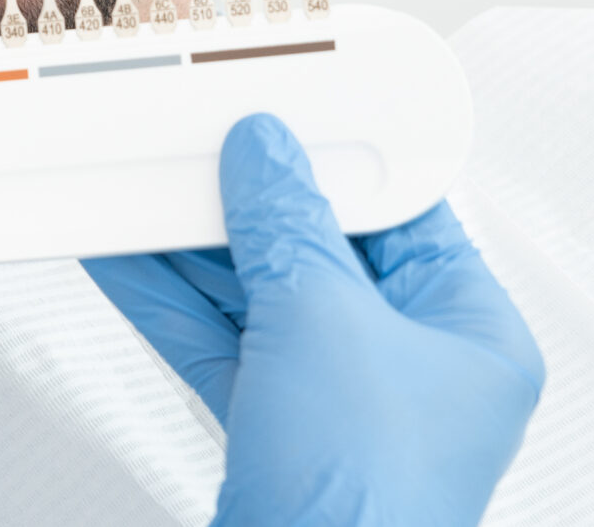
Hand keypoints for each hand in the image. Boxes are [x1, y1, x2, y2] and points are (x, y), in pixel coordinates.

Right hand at [84, 114, 543, 526]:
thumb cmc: (368, 503)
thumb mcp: (322, 321)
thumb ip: (285, 224)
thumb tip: (266, 155)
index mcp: (471, 333)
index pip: (405, 210)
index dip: (340, 153)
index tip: (286, 107)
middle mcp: (413, 367)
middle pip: (321, 247)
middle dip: (247, 198)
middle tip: (197, 142)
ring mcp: (340, 403)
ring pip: (259, 293)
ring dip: (193, 241)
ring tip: (141, 184)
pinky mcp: (275, 433)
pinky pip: (218, 341)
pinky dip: (166, 297)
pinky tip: (121, 252)